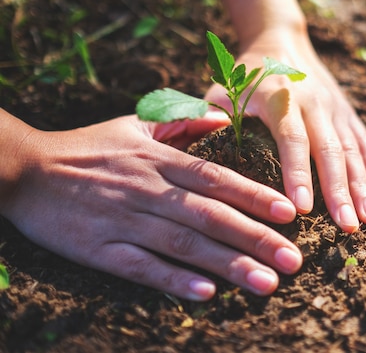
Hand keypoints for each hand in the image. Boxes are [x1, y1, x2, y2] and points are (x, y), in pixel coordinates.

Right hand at [0, 115, 302, 299]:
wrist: (24, 169)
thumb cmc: (88, 147)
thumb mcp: (135, 122)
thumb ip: (183, 120)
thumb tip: (224, 117)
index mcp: (159, 159)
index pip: (217, 178)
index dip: (255, 196)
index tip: (289, 215)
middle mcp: (148, 189)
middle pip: (210, 215)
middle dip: (255, 238)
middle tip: (293, 261)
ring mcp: (124, 220)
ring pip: (183, 244)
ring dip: (226, 265)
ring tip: (265, 283)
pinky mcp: (98, 249)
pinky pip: (140, 267)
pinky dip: (172, 280)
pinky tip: (205, 294)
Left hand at [204, 27, 365, 232]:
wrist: (280, 39)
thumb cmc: (245, 74)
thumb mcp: (223, 90)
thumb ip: (212, 121)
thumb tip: (200, 163)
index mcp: (279, 99)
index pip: (292, 140)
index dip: (298, 174)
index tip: (302, 209)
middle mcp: (313, 102)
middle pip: (330, 151)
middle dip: (340, 192)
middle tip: (347, 227)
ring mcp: (334, 107)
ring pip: (352, 149)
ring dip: (362, 185)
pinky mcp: (346, 111)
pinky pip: (363, 139)